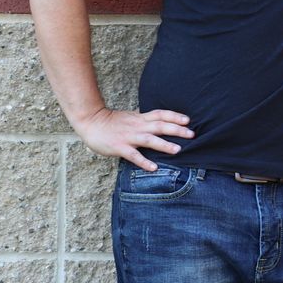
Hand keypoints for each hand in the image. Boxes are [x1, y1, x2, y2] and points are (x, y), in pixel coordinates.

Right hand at [74, 107, 192, 170]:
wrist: (91, 122)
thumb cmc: (111, 122)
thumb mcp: (130, 117)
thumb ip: (144, 120)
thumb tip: (158, 122)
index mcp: (140, 118)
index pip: (160, 114)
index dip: (174, 116)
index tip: (188, 120)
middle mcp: (137, 126)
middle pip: (160, 125)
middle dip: (176, 129)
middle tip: (192, 134)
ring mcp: (128, 136)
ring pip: (149, 139)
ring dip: (164, 144)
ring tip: (178, 150)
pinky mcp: (119, 147)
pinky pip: (133, 155)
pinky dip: (144, 161)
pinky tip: (154, 168)